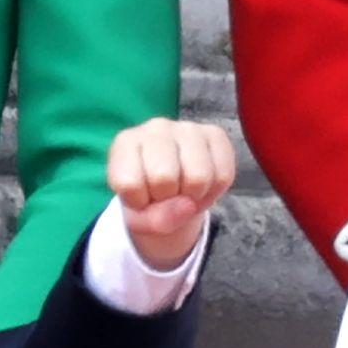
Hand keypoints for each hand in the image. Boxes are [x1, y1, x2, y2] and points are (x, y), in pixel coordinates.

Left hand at [107, 119, 234, 269]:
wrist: (171, 187)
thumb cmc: (148, 198)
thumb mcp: (139, 217)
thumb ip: (154, 220)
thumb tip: (188, 206)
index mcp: (125, 143)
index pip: (129, 183)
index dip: (139, 202)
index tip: (140, 197)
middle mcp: (155, 128)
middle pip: (164, 178)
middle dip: (167, 198)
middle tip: (165, 195)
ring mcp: (187, 127)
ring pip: (198, 177)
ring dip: (193, 197)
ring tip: (184, 192)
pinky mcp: (216, 133)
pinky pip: (223, 175)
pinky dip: (214, 192)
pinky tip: (201, 186)